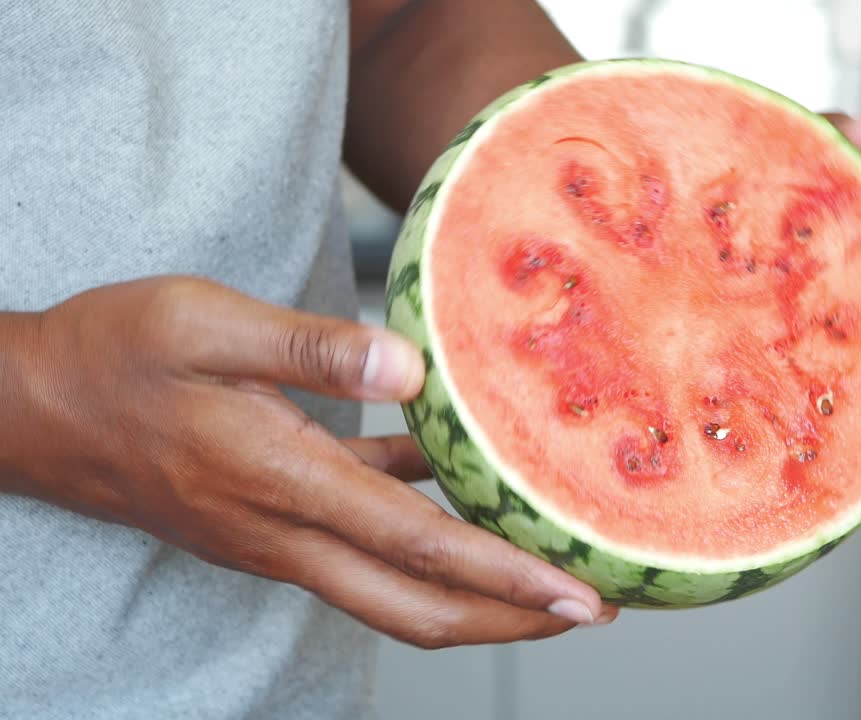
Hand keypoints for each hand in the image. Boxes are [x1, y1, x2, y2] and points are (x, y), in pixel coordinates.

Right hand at [1, 276, 615, 647]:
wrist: (35, 409)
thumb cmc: (114, 357)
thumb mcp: (204, 323)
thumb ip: (310, 349)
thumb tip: (412, 370)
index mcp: (281, 482)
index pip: (419, 546)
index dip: (506, 577)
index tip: (576, 595)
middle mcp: (286, 531)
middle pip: (419, 607)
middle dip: (510, 618)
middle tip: (588, 605)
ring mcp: (279, 536)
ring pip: (395, 590)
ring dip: (476, 588)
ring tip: (547, 560)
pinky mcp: (272, 520)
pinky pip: (365, 538)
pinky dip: (424, 528)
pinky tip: (464, 480)